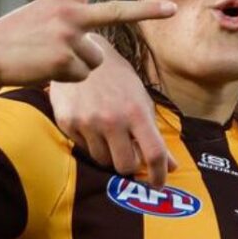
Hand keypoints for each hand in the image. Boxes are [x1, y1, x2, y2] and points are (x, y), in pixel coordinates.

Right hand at [0, 0, 173, 89]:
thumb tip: (103, 40)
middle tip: (173, 8)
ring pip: (96, 57)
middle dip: (149, 11)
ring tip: (51, 57)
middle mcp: (69, 13)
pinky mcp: (63, 60)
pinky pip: (84, 73)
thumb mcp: (46, 15)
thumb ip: (74, 18)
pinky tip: (47, 67)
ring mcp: (67, 37)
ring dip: (79, 62)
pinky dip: (68, 76)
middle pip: (118, 12)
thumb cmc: (18, 36)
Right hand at [48, 42, 175, 186]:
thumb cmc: (119, 79)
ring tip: (109, 135)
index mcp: (137, 112)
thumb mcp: (142, 101)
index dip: (158, 174)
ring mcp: (87, 122)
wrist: (82, 54)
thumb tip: (171, 166)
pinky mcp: (67, 123)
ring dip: (109, 154)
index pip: (154, 153)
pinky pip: (83, 148)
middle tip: (130, 156)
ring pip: (102, 160)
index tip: (158, 184)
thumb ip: (154, 134)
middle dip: (130, 166)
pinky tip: (91, 124)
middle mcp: (112, 120)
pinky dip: (91, 144)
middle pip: (125, 166)